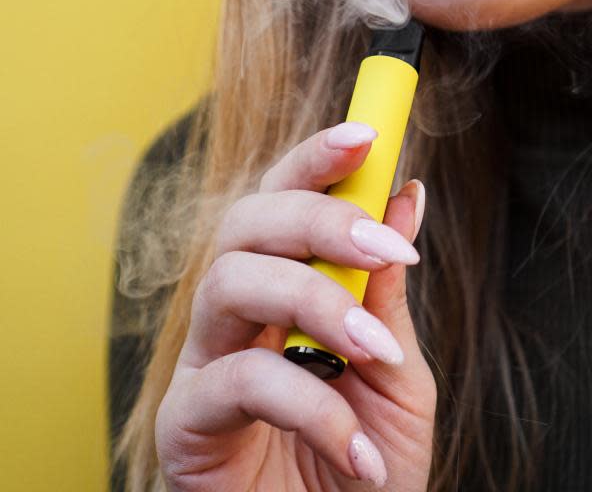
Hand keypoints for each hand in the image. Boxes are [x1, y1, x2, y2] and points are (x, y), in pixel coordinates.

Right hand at [155, 121, 435, 490]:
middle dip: (317, 217)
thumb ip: (387, 291)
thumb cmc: (369, 463)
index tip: (368, 134)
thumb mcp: (396, 371)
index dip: (316, 161)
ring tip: (374, 351)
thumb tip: (405, 195)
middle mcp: (238, 317)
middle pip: (246, 223)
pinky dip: (311, 405)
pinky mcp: (186, 423)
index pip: (285, 204)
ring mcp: (206, 364)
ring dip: (317, 300)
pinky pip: (239, 380)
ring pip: (230, 279)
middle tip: (383, 245)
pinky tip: (354, 444)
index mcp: (286, 294)